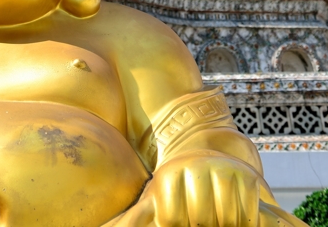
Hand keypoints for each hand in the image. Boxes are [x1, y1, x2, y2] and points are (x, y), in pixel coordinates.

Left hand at [108, 152, 299, 226]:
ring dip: (223, 223)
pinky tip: (233, 214)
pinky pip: (247, 215)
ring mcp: (221, 170)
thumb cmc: (174, 189)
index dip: (176, 221)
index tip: (177, 215)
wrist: (204, 154)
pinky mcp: (247, 177)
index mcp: (167, 180)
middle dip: (200, 222)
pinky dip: (244, 221)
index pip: (173, 219)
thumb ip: (127, 223)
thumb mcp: (151, 203)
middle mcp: (193, 170)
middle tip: (197, 216)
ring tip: (213, 216)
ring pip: (226, 219)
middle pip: (200, 220)